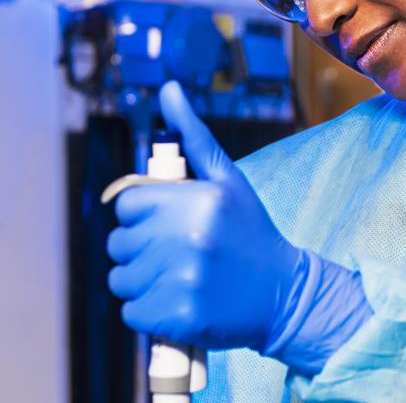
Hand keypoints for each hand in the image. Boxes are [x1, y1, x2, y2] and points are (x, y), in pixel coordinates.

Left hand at [107, 81, 301, 350]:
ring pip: (121, 279)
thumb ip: (193, 137)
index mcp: (198, 200)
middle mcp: (189, 237)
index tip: (171, 224)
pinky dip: (150, 312)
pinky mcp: (179, 318)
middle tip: (180, 253)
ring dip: (143, 281)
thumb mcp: (227, 180)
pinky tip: (181, 301)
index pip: (126, 204)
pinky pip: (131, 313)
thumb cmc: (250, 232)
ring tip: (181, 277)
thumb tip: (169, 89)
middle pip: (119, 242)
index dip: (144, 215)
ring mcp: (183, 280)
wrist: (283, 292)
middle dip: (142, 248)